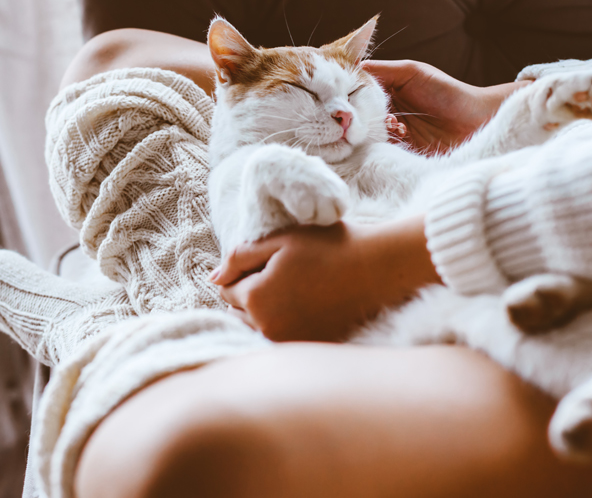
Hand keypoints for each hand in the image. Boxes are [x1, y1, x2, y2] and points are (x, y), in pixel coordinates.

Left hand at [209, 216, 440, 341]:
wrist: (378, 270)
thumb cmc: (330, 248)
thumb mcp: (280, 240)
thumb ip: (240, 257)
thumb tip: (213, 278)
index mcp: (256, 298)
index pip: (227, 291)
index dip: (244, 273)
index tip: (271, 262)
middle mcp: (267, 328)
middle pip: (240, 313)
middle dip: (252, 295)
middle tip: (286, 275)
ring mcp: (289, 344)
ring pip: (259, 328)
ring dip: (268, 313)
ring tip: (299, 291)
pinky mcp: (309, 350)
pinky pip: (282, 339)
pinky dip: (288, 326)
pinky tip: (310, 308)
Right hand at [364, 60, 530, 153]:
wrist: (477, 120)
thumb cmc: (448, 92)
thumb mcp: (413, 72)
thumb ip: (383, 70)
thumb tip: (353, 68)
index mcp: (388, 89)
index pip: (359, 91)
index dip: (348, 94)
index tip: (339, 97)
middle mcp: (388, 110)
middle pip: (361, 115)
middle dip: (358, 116)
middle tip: (356, 117)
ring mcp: (394, 131)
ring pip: (369, 133)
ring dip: (374, 130)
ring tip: (388, 123)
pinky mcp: (402, 149)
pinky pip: (383, 149)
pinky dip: (385, 144)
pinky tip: (398, 135)